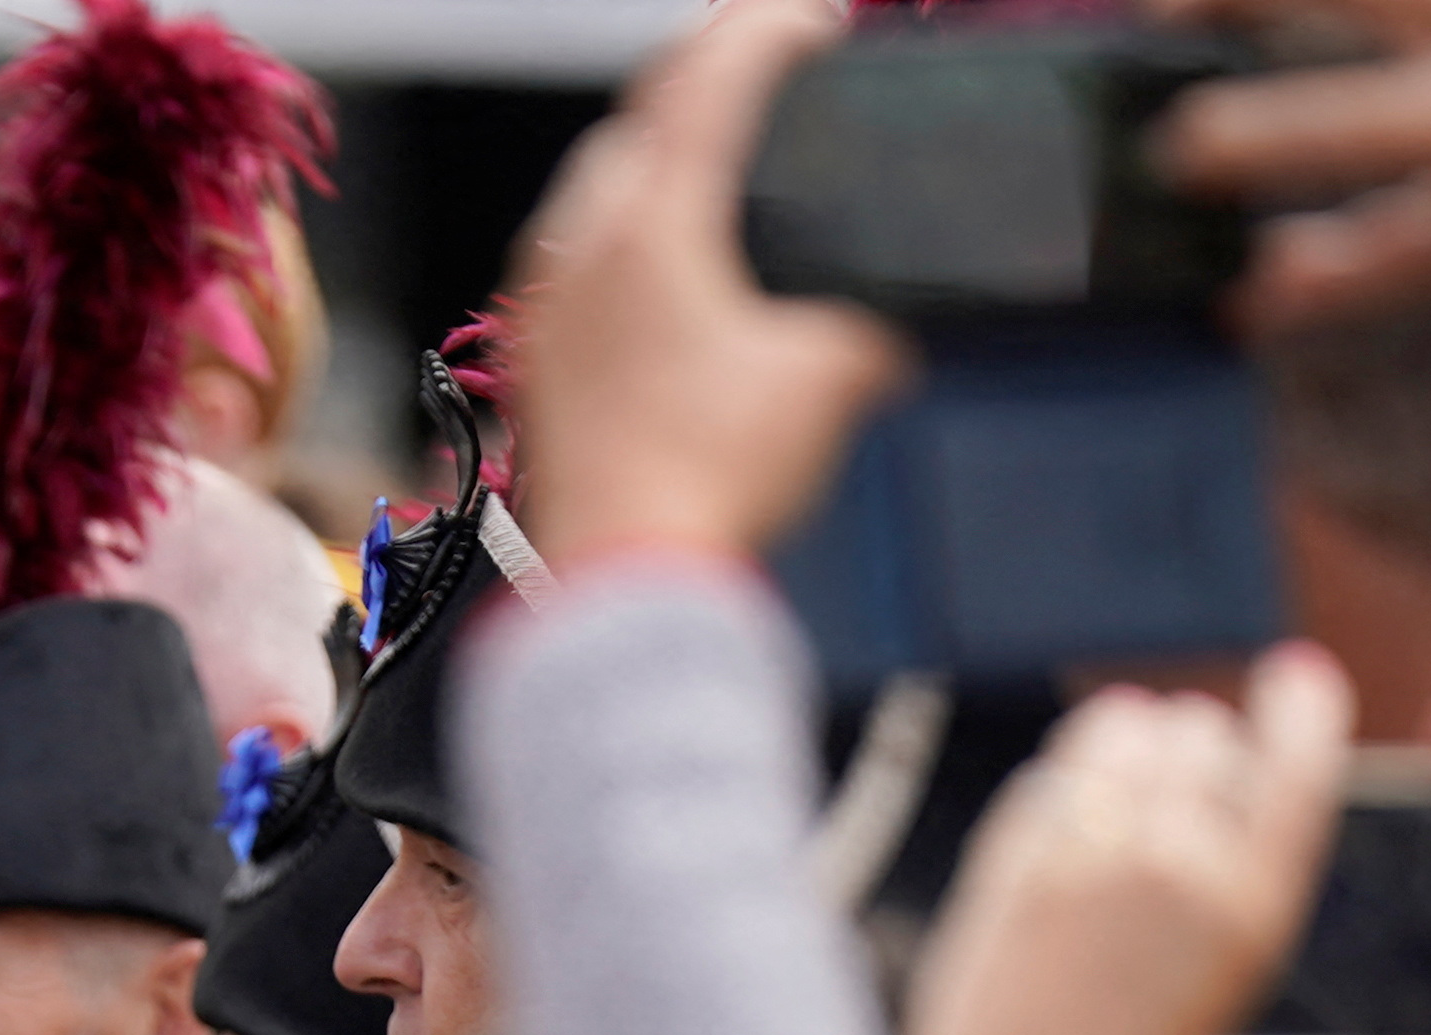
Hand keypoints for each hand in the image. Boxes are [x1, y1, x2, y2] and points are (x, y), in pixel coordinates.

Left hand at [501, 0, 915, 571]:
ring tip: (716, 149)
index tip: (811, 22)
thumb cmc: (707, 482)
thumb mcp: (831, 378)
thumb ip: (870, 328)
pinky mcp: (542, 359)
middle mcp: (582, 247)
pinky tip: (660, 253)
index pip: (709, 83)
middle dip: (705, 75)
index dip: (767, 33)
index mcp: (650, 223)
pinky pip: (579, 253)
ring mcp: (550, 302)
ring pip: (599, 182)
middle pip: (641, 115)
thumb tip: (888, 336)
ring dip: (658, 148)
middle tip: (764, 63)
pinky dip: (628, 222)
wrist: (623, 582)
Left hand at [904, 648, 1357, 1034]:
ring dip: (1129, 740)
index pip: (1297, 760)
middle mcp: (1173, 866)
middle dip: (1200, 742)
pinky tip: (1064, 796)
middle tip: (1194, 752)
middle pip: (1200, 736)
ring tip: (1131, 746)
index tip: (1294, 678)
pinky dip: (1059, 785)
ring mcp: (1079, 862)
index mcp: (1252, 911)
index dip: (1299, 707)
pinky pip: (1040, 789)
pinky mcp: (998, 876)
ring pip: (1115, 739)